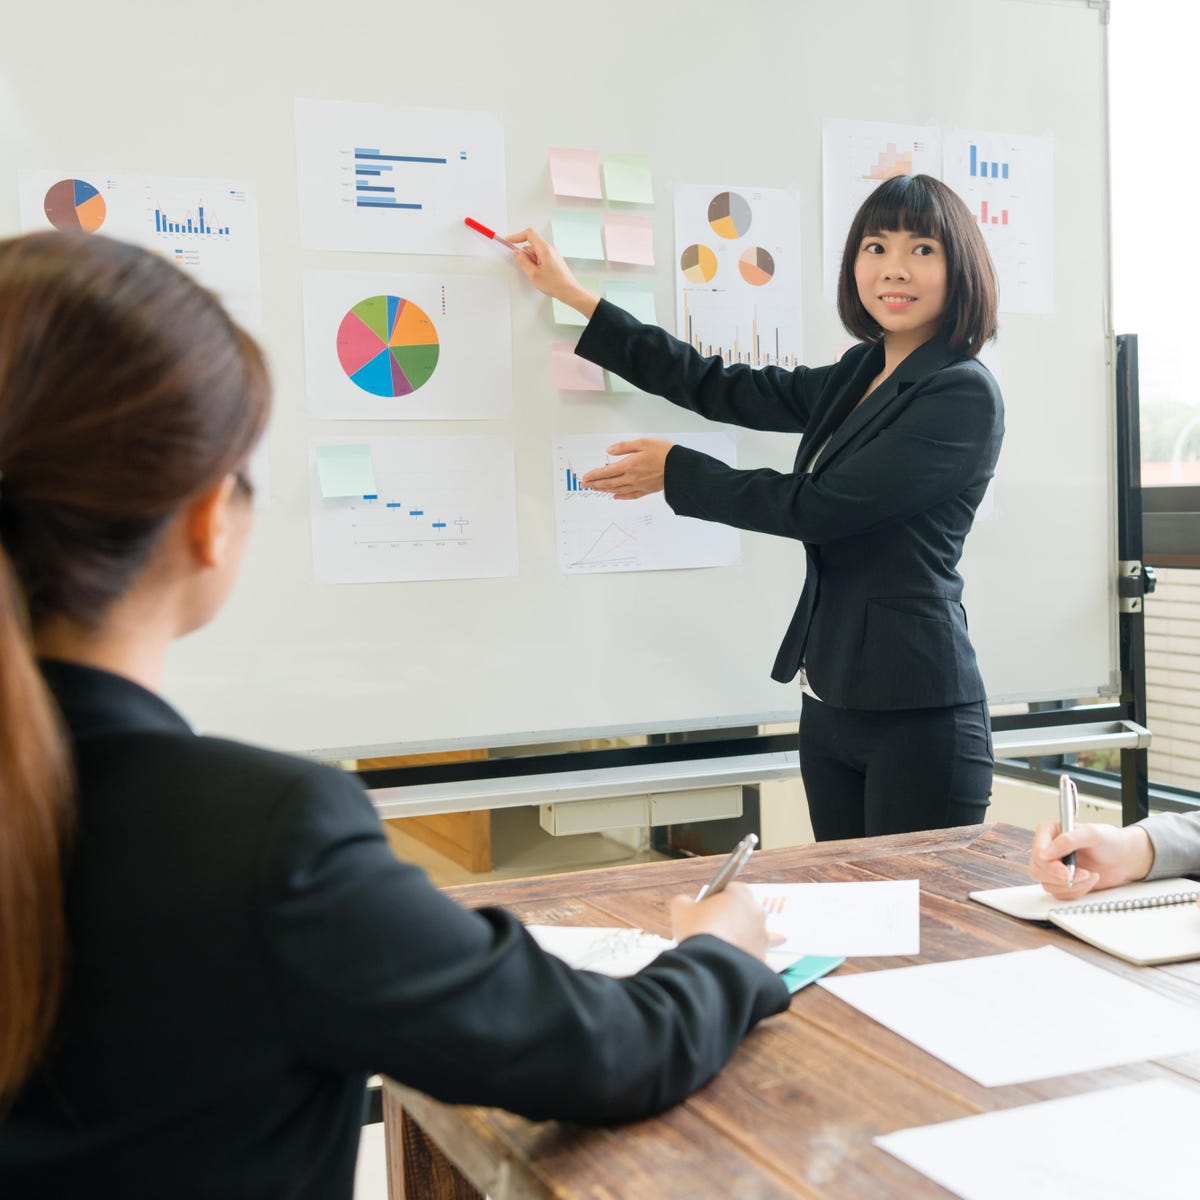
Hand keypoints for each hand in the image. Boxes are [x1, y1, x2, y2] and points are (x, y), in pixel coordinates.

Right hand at [506, 227, 598, 317]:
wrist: (570, 291)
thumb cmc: (555, 284)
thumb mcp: (533, 274)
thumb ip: (522, 261)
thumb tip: (516, 253)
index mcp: (544, 248)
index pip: (529, 234)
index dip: (517, 236)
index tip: (509, 241)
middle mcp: (550, 248)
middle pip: (531, 244)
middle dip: (524, 254)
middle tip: (525, 267)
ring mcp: (553, 254)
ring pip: (536, 252)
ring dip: (531, 261)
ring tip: (536, 274)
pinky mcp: (554, 259)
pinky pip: (541, 257)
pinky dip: (536, 263)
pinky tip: (540, 275)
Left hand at [580, 439, 672, 498]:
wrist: (680, 468)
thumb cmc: (664, 453)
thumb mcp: (642, 443)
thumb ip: (624, 447)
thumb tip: (609, 451)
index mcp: (629, 465)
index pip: (606, 472)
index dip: (594, 475)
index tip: (585, 477)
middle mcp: (631, 478)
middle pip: (609, 483)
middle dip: (595, 483)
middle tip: (585, 485)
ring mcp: (638, 486)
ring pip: (617, 490)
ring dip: (604, 490)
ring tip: (595, 489)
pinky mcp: (646, 490)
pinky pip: (630, 495)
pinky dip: (620, 496)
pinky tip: (615, 496)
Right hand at [671, 882, 772, 961]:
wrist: (711, 966)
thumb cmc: (698, 932)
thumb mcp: (681, 908)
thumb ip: (685, 901)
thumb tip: (685, 903)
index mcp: (741, 893)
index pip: (730, 889)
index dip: (717, 898)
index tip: (707, 907)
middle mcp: (757, 911)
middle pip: (741, 910)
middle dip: (729, 916)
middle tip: (710, 927)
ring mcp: (762, 935)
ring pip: (749, 932)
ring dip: (737, 936)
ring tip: (717, 946)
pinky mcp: (763, 957)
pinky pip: (754, 953)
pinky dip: (745, 955)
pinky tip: (739, 956)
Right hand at [1029, 821, 1155, 899]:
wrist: (1125, 858)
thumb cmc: (1110, 841)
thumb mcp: (1091, 833)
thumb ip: (1068, 840)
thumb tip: (1046, 852)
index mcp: (1049, 832)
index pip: (1038, 851)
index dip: (1049, 865)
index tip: (1066, 872)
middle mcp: (1048, 850)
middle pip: (1038, 870)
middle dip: (1062, 877)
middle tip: (1083, 874)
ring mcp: (1054, 867)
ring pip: (1048, 885)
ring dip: (1072, 885)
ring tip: (1090, 875)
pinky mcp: (1062, 882)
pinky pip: (1060, 894)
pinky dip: (1077, 891)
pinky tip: (1089, 880)